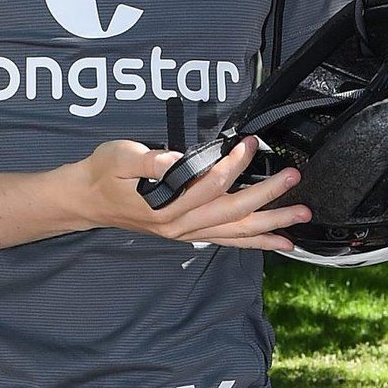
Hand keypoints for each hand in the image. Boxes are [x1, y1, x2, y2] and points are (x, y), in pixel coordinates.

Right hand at [76, 136, 308, 252]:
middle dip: (267, 196)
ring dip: (270, 224)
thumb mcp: (118, 157)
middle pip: (233, 212)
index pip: (210, 184)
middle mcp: (180, 225)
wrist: (87, 200)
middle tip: (293, 178)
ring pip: (236, 231)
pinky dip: (255, 242)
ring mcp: (186, 233)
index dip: (234, 164)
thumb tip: (175, 159)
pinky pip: (229, 241)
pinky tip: (279, 241)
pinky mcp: (189, 234)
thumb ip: (148, 160)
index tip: (251, 144)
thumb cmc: (102, 174)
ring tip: (300, 217)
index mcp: (165, 205)